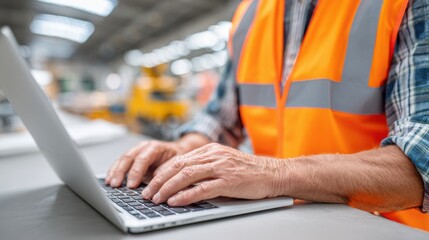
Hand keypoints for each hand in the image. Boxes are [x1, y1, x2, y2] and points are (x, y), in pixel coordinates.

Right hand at [105, 140, 183, 187]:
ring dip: (115, 171)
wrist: (178, 150)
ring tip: (110, 183)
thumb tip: (156, 180)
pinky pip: (121, 162)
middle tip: (116, 185)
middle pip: (128, 157)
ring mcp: (137, 150)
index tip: (132, 185)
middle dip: (121, 172)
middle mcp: (144, 147)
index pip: (142, 159)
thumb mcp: (177, 163)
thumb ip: (166, 170)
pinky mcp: (133, 156)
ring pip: (122, 159)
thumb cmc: (177, 157)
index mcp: (155, 147)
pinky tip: (109, 179)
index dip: (135, 172)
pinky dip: (114, 170)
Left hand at [141, 143, 284, 205]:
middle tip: (147, 193)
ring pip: (187, 175)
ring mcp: (221, 167)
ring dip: (168, 188)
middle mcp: (213, 156)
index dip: (162, 172)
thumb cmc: (247, 171)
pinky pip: (203, 188)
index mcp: (210, 150)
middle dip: (159, 180)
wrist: (272, 173)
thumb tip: (180, 179)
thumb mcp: (222, 162)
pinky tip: (176, 201)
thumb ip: (203, 166)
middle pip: (179, 166)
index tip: (150, 183)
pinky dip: (186, 195)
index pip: (179, 159)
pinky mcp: (229, 181)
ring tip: (157, 198)